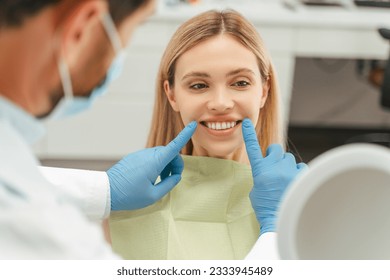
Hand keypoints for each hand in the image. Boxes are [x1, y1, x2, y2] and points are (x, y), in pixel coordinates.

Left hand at [107, 121, 196, 210]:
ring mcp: (139, 154)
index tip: (193, 124)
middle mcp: (148, 154)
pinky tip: (149, 178)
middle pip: (169, 153)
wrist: (105, 191)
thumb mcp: (153, 196)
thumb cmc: (129, 195)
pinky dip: (156, 165)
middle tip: (171, 179)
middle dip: (175, 164)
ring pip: (159, 155)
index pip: (174, 146)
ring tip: (160, 181)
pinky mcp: (133, 157)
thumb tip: (176, 177)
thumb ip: (168, 184)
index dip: (185, 135)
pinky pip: (150, 157)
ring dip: (165, 165)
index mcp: (155, 162)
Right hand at [242, 118, 306, 233]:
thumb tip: (269, 171)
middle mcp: (274, 167)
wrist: (280, 220)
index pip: (253, 148)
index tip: (247, 123)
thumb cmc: (265, 207)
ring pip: (289, 158)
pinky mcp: (300, 176)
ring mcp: (288, 171)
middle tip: (275, 163)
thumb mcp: (256, 190)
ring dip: (287, 165)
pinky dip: (298, 172)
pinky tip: (295, 182)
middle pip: (276, 149)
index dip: (249, 135)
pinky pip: (300, 167)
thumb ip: (261, 175)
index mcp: (260, 171)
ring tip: (285, 178)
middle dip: (275, 154)